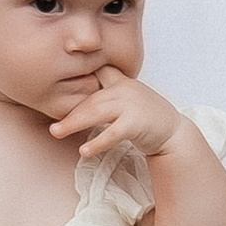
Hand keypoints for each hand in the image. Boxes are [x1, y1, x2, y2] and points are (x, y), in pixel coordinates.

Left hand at [49, 72, 185, 162]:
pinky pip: (112, 133)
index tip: (53, 83)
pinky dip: (97, 142)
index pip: (96, 74)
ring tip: (56, 132)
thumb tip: (83, 101)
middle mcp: (125, 89)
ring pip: (96, 112)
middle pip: (90, 99)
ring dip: (74, 123)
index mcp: (122, 82)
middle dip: (69, 112)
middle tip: (51, 124)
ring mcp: (131, 104)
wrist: (174, 133)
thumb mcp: (128, 100)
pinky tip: (84, 151)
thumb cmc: (148, 119)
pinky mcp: (136, 122)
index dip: (77, 78)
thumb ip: (109, 95)